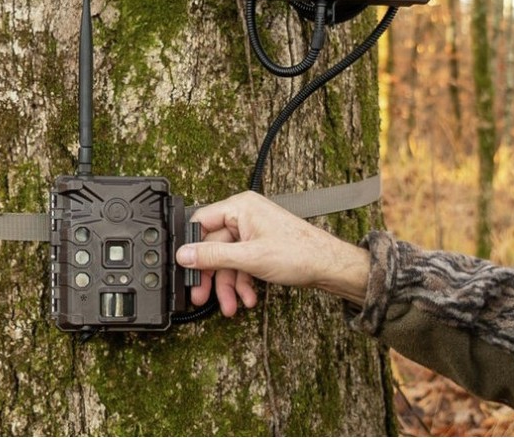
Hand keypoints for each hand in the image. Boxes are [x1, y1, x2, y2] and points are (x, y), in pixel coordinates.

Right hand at [175, 191, 369, 316]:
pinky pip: (242, 263)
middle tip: (201, 295)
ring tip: (230, 306)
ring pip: (228, 259)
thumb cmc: (299, 252)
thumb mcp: (249, 257)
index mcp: (240, 207)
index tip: (186, 269)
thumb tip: (185, 255)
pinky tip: (247, 298)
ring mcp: (253, 231)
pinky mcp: (260, 245)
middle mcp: (245, 215)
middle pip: (214, 245)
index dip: (192, 247)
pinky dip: (242, 282)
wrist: (328, 266)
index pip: (202, 222)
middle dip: (212, 275)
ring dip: (228, 285)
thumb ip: (213, 256)